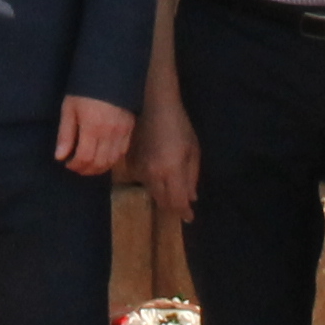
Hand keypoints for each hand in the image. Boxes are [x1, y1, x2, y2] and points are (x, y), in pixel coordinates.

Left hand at [56, 95, 134, 178]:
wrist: (109, 72)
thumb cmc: (84, 90)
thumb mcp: (69, 108)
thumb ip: (65, 134)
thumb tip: (60, 157)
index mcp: (92, 127)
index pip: (85, 158)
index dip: (75, 165)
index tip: (67, 163)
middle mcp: (109, 132)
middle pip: (99, 163)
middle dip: (86, 169)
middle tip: (76, 167)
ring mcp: (122, 131)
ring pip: (112, 160)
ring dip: (99, 168)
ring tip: (88, 165)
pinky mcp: (130, 128)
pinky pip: (122, 151)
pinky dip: (112, 159)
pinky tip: (102, 157)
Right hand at [137, 81, 199, 222]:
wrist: (153, 106)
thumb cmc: (179, 125)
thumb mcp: (193, 150)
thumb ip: (192, 176)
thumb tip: (191, 198)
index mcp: (171, 170)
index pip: (177, 201)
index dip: (184, 213)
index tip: (190, 218)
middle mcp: (153, 174)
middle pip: (163, 201)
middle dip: (174, 207)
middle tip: (183, 207)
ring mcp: (139, 170)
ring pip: (152, 193)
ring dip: (163, 196)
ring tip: (172, 192)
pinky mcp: (130, 164)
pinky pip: (144, 181)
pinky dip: (153, 184)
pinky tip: (160, 177)